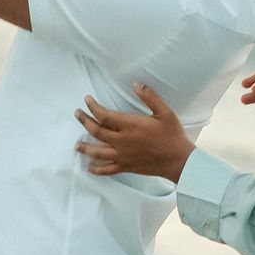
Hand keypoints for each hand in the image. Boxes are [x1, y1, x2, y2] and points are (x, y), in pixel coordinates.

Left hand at [76, 84, 192, 180]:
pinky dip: (97, 169)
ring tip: (77, 144)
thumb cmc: (172, 135)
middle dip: (84, 121)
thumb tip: (136, 84)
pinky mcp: (126, 166)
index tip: (87, 100)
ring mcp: (122, 155)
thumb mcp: (165, 112)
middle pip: (96, 131)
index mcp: (130, 125)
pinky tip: (90, 167)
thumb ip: (150, 97)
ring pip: (98, 152)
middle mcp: (122, 141)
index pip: (104, 115)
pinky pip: (107, 169)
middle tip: (77, 114)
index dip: (93, 107)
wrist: (178, 160)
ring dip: (85, 147)